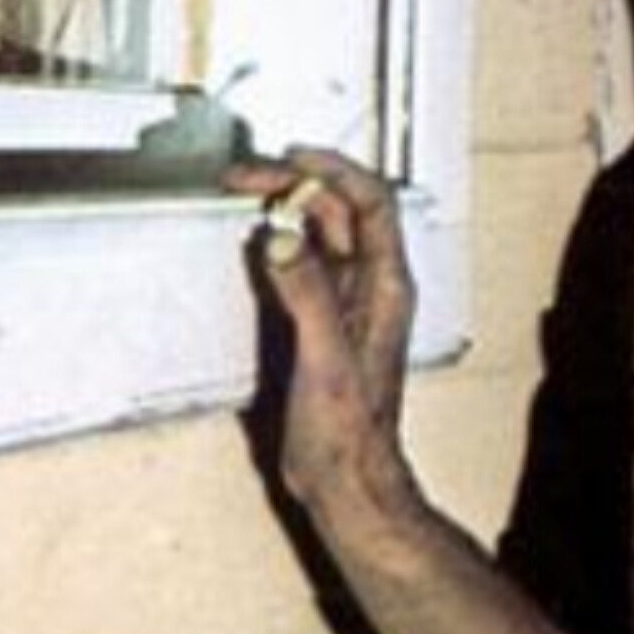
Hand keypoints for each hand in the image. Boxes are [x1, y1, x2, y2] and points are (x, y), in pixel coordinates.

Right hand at [226, 148, 416, 497]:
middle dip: (298, 184)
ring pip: (321, 235)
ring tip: (246, 194)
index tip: (294, 156)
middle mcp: (372, 288)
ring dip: (288, 209)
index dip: (336, 170)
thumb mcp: (324, 358)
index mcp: (387, 287)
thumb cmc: (348, 430)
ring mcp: (348, 303)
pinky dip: (280, 245)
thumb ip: (306, 295)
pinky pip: (304, 266)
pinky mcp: (323, 322)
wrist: (347, 476)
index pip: (372, 205)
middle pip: (341, 213)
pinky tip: (255, 241)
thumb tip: (282, 237)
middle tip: (246, 177)